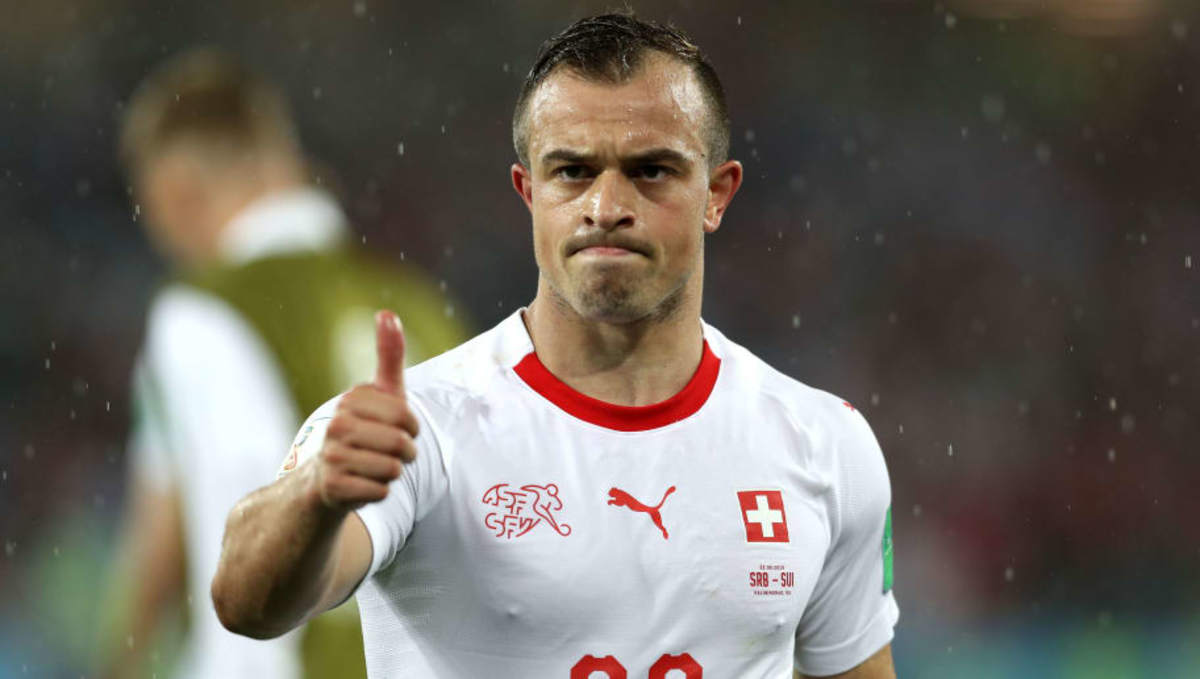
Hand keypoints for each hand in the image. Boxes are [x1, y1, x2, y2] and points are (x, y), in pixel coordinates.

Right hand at [310, 310, 418, 510]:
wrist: (328, 478)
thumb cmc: (367, 430)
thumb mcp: (382, 393)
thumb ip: (389, 354)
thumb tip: (387, 312)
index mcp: (352, 399)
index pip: (408, 417)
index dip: (412, 429)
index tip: (398, 429)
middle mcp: (336, 424)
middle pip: (401, 444)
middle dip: (406, 454)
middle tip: (389, 453)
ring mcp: (331, 455)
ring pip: (393, 469)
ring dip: (393, 473)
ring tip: (375, 468)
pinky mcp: (332, 486)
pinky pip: (381, 491)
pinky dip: (380, 492)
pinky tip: (363, 485)